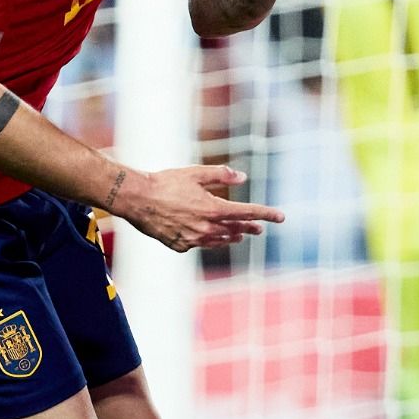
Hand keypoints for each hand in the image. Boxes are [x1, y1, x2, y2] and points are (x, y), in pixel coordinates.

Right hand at [116, 165, 283, 251]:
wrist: (137, 199)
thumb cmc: (166, 182)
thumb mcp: (196, 173)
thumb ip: (221, 175)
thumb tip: (242, 177)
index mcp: (214, 209)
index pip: (248, 213)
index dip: (266, 214)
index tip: (281, 217)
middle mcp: (206, 228)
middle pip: (236, 230)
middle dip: (250, 228)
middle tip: (259, 229)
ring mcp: (193, 239)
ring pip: (219, 240)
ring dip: (231, 237)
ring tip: (238, 235)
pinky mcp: (179, 245)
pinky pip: (198, 244)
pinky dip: (206, 239)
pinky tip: (206, 235)